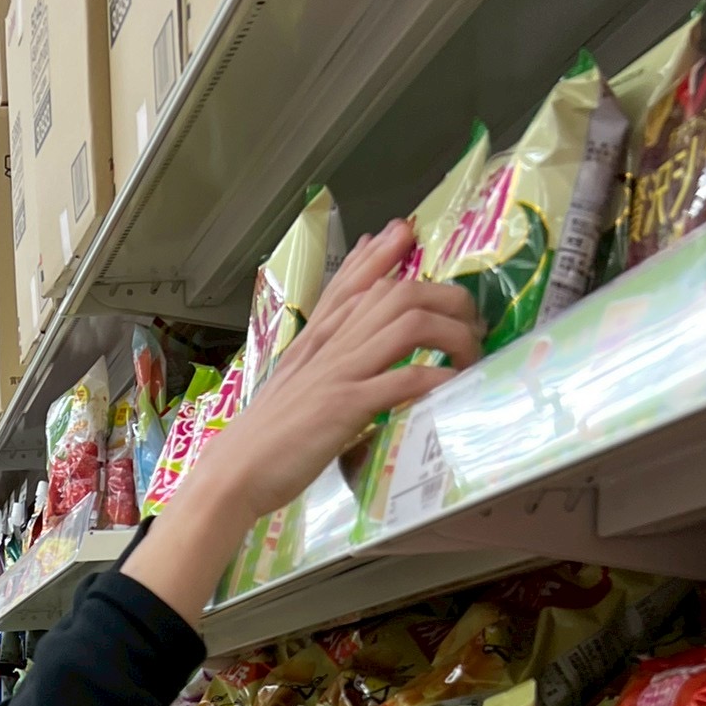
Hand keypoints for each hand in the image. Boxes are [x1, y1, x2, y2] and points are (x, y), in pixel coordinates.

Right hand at [219, 218, 482, 521]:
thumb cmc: (261, 441)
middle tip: (472, 320)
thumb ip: (315, 367)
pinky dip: (437, 377)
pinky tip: (454, 383)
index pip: (350, 283)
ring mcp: (339, 373)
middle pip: (396, 292)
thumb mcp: (289, 390)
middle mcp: (329, 346)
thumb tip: (339, 357)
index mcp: (313, 342)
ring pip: (408, 324)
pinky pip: (404, 380)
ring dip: (451, 333)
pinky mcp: (347, 407)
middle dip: (445, 297)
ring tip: (470, 352)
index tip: (404, 232)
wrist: (233, 473)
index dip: (381, 254)